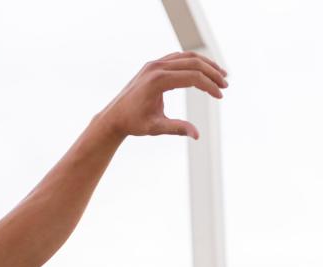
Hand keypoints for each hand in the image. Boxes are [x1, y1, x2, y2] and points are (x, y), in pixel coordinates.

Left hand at [99, 51, 228, 140]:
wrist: (113, 118)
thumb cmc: (133, 124)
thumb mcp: (155, 128)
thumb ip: (176, 128)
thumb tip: (197, 135)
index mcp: (157, 81)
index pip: (192, 77)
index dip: (209, 86)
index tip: (220, 96)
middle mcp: (156, 67)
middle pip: (193, 63)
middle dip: (212, 73)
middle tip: (225, 84)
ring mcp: (154, 63)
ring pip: (187, 57)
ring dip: (206, 65)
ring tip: (220, 75)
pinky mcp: (153, 65)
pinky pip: (178, 58)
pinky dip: (193, 63)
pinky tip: (203, 72)